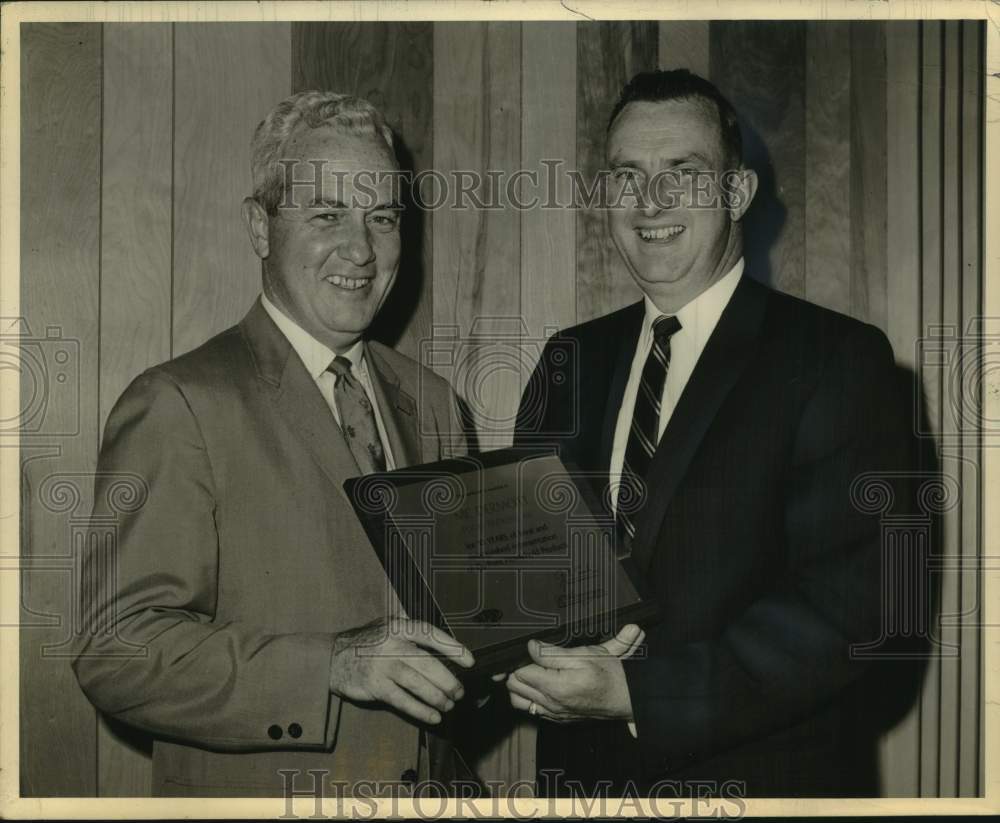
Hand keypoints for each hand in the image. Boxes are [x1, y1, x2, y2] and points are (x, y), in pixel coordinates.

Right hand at [329, 617, 473, 724]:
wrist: (333, 657)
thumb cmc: (369, 643)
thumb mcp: (389, 626)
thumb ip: (413, 633)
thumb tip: (447, 651)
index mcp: (399, 626)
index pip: (431, 634)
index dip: (453, 647)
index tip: (470, 661)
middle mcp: (392, 644)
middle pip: (428, 663)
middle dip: (448, 680)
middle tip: (460, 692)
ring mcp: (382, 665)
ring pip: (417, 684)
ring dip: (437, 697)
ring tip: (449, 705)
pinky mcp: (375, 686)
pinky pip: (403, 701)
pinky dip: (420, 710)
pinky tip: (433, 716)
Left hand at [506, 624, 644, 722]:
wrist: (626, 697)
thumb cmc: (608, 674)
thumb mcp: (583, 654)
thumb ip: (551, 653)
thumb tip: (530, 647)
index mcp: (555, 687)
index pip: (519, 674)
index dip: (521, 659)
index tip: (529, 651)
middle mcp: (551, 704)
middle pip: (514, 688)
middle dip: (517, 671)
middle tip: (530, 659)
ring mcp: (553, 714)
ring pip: (518, 702)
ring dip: (520, 687)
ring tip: (532, 672)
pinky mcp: (557, 719)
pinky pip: (532, 710)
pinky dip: (530, 698)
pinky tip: (541, 686)